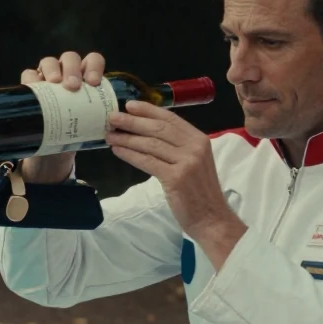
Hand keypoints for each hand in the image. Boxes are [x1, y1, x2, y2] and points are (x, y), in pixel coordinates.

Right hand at [18, 51, 104, 182]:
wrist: (56, 149)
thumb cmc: (78, 131)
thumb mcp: (91, 124)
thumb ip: (99, 120)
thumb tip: (115, 129)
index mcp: (86, 76)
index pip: (93, 60)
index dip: (94, 67)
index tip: (94, 83)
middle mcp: (67, 72)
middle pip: (70, 58)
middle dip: (72, 69)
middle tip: (73, 86)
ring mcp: (47, 77)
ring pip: (49, 62)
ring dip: (53, 69)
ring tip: (55, 83)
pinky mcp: (31, 86)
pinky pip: (28, 74)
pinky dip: (31, 78)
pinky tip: (35, 85)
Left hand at [105, 101, 247, 268]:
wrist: (212, 218)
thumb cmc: (199, 193)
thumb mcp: (194, 162)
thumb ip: (178, 147)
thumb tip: (146, 133)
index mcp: (200, 139)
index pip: (170, 118)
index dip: (148, 110)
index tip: (130, 105)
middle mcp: (195, 147)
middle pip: (158, 128)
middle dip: (133, 121)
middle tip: (112, 117)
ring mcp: (187, 162)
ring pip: (150, 144)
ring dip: (127, 138)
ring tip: (110, 135)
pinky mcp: (176, 178)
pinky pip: (148, 162)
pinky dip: (130, 155)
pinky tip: (118, 151)